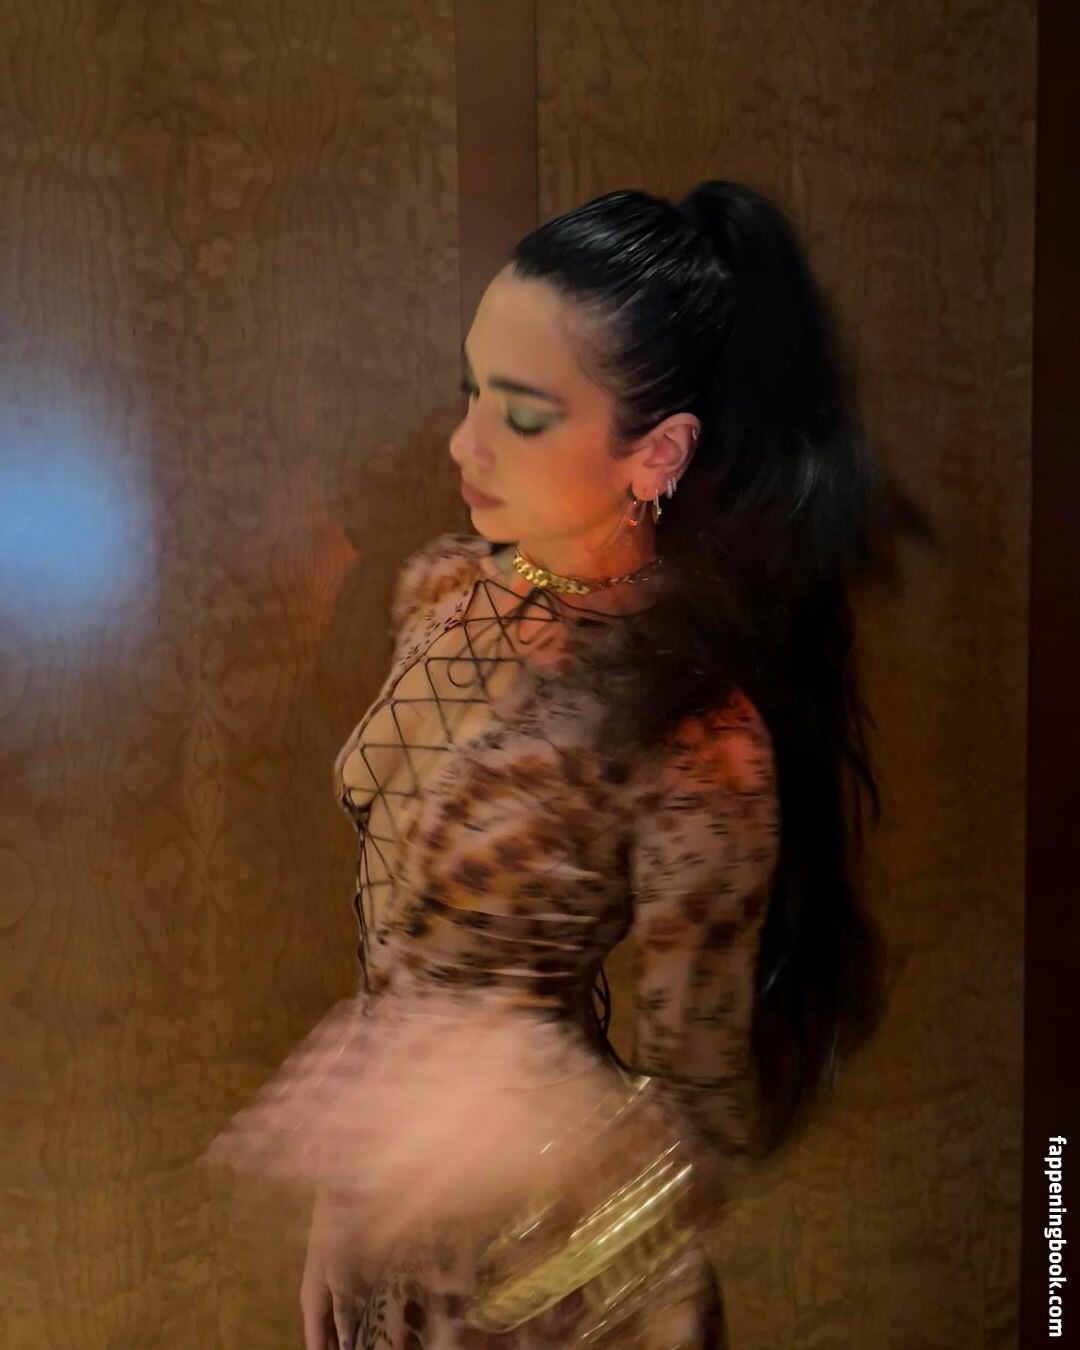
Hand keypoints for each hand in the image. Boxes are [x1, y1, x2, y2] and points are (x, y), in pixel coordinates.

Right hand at [300, 1191, 368, 1349]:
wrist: (338, 1196)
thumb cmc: (339, 1235)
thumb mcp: (341, 1276)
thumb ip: (342, 1310)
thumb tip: (343, 1347)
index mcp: (311, 1302)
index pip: (314, 1343)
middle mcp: (315, 1298)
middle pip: (323, 1334)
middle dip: (337, 1346)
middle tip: (367, 1349)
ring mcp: (327, 1285)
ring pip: (334, 1322)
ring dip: (348, 1334)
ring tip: (371, 1342)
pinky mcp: (340, 1274)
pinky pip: (344, 1306)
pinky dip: (354, 1317)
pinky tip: (373, 1320)